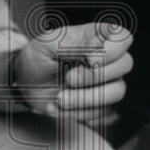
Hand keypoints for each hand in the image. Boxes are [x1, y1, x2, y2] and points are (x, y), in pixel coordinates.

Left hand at [14, 22, 133, 120]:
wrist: (25, 85)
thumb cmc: (37, 57)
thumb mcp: (47, 44)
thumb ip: (74, 43)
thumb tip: (98, 50)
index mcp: (95, 38)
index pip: (123, 37)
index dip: (113, 49)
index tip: (89, 60)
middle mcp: (106, 59)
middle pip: (125, 65)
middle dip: (94, 76)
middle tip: (68, 78)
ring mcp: (105, 82)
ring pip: (117, 92)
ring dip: (86, 98)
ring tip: (59, 98)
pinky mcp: (99, 104)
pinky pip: (101, 112)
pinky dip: (77, 112)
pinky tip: (56, 107)